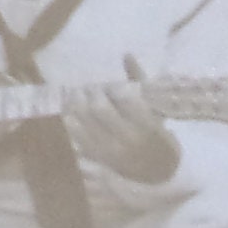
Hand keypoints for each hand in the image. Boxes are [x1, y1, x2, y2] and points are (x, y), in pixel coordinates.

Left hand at [57, 55, 176, 181]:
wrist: (157, 173)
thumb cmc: (158, 136)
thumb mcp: (156, 110)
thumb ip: (140, 82)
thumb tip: (126, 55)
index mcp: (147, 125)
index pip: (123, 98)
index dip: (114, 88)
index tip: (111, 86)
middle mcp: (127, 139)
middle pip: (98, 108)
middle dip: (91, 92)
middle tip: (88, 87)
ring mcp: (109, 150)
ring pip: (83, 122)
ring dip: (75, 103)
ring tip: (76, 96)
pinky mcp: (97, 158)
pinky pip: (75, 136)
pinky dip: (70, 121)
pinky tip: (70, 112)